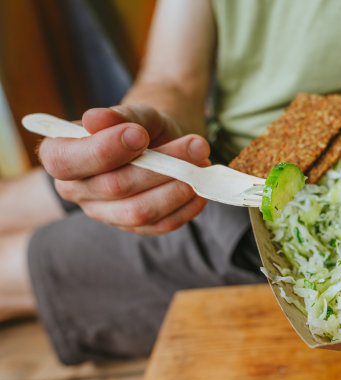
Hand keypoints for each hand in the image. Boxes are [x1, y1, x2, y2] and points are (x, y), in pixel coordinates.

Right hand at [38, 104, 210, 233]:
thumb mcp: (136, 114)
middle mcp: (75, 189)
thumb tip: (95, 119)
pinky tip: (201, 189)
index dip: (103, 150)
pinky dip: (186, 207)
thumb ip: (119, 116)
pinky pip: (160, 225)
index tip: (139, 134)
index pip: (67, 162)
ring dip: (177, 188)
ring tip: (202, 165)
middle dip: (160, 165)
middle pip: (113, 186)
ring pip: (139, 211)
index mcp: (60, 155)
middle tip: (197, 145)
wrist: (161, 142)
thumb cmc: (142, 126)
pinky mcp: (132, 226)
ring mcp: (104, 213)